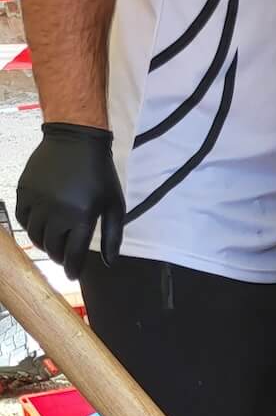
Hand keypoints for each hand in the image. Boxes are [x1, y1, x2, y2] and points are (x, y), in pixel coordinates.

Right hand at [15, 122, 125, 278]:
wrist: (76, 140)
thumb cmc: (100, 174)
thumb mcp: (115, 206)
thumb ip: (112, 237)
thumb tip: (108, 262)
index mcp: (82, 217)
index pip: (73, 254)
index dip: (73, 269)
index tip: (73, 275)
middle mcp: (57, 211)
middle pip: (52, 248)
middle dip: (59, 258)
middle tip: (65, 260)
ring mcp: (38, 200)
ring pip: (35, 235)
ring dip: (44, 246)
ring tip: (53, 246)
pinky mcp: (25, 189)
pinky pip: (22, 217)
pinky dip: (29, 228)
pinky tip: (39, 229)